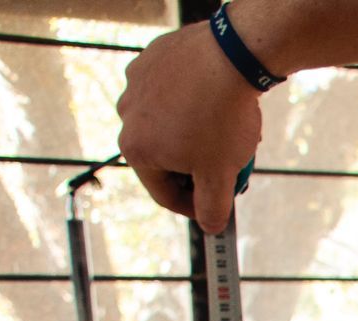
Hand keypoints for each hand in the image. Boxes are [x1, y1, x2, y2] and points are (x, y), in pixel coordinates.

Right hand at [117, 21, 264, 233]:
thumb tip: (210, 227)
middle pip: (166, 158)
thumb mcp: (220, 175)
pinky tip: (218, 101)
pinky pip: (174, 91)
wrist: (230, 57)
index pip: (164, 194)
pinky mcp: (153, 59)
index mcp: (136, 150)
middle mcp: (127, 116)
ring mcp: (137, 84)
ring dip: (196, 135)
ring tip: (229, 132)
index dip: (196, 207)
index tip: (219, 207)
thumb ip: (213, 207)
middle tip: (229, 168)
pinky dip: (193, 102)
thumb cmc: (221, 120)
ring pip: (170, 123)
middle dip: (199, 167)